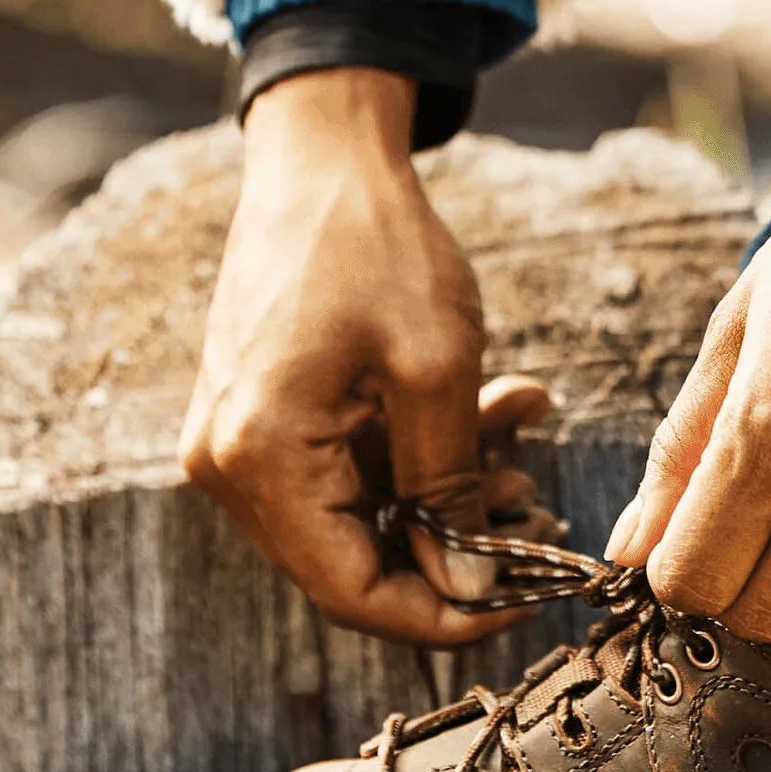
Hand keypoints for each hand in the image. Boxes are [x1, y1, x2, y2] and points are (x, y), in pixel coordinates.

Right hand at [180, 68, 557, 644]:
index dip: (443, 615)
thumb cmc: (377, 246)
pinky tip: (503, 408)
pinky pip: (357, 467)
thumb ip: (449, 490)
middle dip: (457, 549)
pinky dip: (428, 452)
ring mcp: (244, 440)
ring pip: (367, 515)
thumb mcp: (437, 369)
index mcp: (260, 458)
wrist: (323, 156)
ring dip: (455, 492)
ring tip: (524, 438)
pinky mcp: (270, 416)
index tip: (525, 599)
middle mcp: (232, 465)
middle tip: (538, 518)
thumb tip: (467, 590)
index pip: (350, 594)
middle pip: (356, 562)